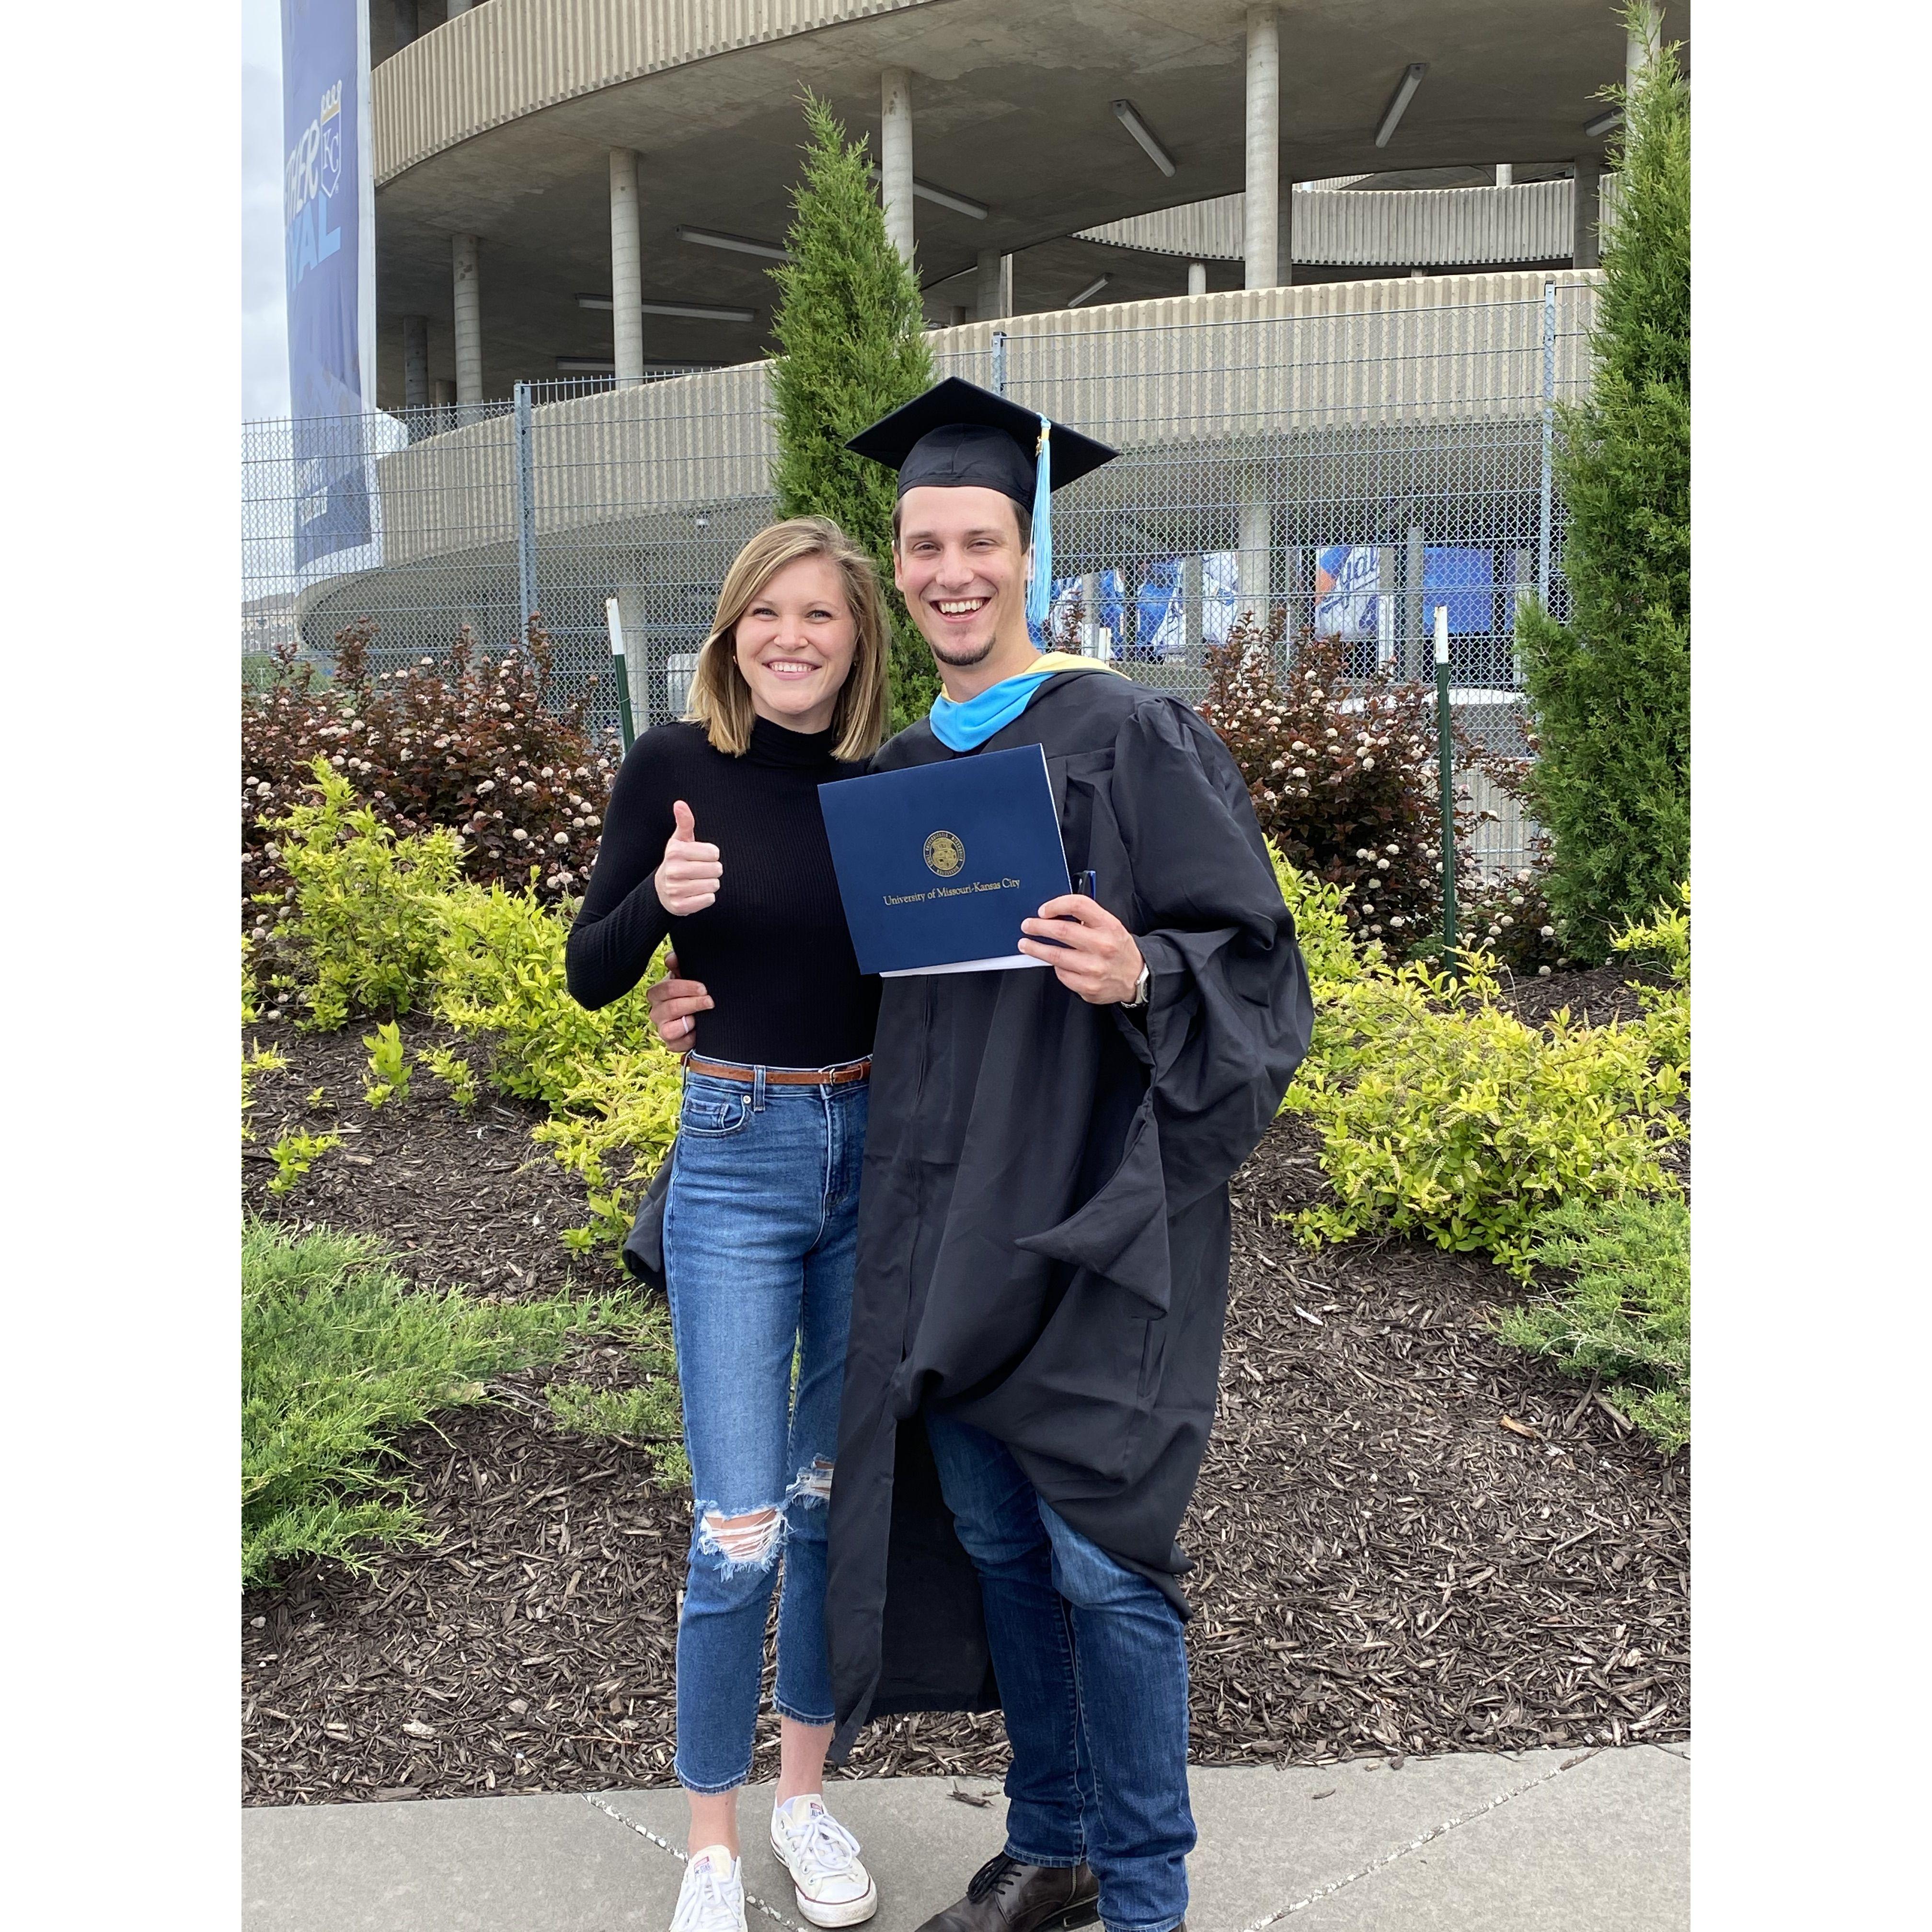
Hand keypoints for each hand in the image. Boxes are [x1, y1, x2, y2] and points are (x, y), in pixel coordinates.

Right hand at [647, 950, 712, 1047]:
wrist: (704, 1016)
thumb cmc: (693, 992)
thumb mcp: (688, 976)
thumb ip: (679, 965)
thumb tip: (672, 958)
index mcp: (658, 993)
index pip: (666, 988)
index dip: (685, 987)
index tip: (703, 987)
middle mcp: (656, 1011)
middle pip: (671, 1008)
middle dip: (693, 1003)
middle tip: (710, 1001)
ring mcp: (662, 1029)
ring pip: (669, 1029)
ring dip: (690, 1022)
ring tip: (703, 1017)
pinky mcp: (671, 1044)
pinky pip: (676, 1045)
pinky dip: (689, 1039)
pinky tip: (698, 1032)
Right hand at [654, 800, 720, 914]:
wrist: (662, 890)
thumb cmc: (678, 861)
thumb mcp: (680, 840)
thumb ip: (684, 822)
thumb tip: (680, 803)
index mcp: (675, 852)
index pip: (714, 852)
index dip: (712, 855)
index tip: (701, 857)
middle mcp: (673, 871)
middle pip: (716, 869)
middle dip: (713, 870)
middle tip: (701, 871)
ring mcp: (675, 890)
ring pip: (714, 885)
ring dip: (710, 884)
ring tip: (698, 882)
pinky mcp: (680, 906)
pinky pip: (709, 900)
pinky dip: (706, 897)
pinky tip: (695, 894)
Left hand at [1018, 896, 1145, 1005]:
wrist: (1137, 976)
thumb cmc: (1118, 948)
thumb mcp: (1110, 926)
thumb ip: (1087, 917)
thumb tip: (1054, 914)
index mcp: (1109, 925)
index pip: (1078, 905)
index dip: (1056, 905)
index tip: (1043, 910)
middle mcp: (1103, 946)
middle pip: (1062, 931)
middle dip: (1038, 927)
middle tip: (1027, 926)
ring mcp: (1095, 968)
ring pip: (1056, 956)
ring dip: (1036, 949)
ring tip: (1026, 944)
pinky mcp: (1089, 987)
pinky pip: (1062, 975)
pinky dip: (1055, 967)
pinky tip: (1054, 963)